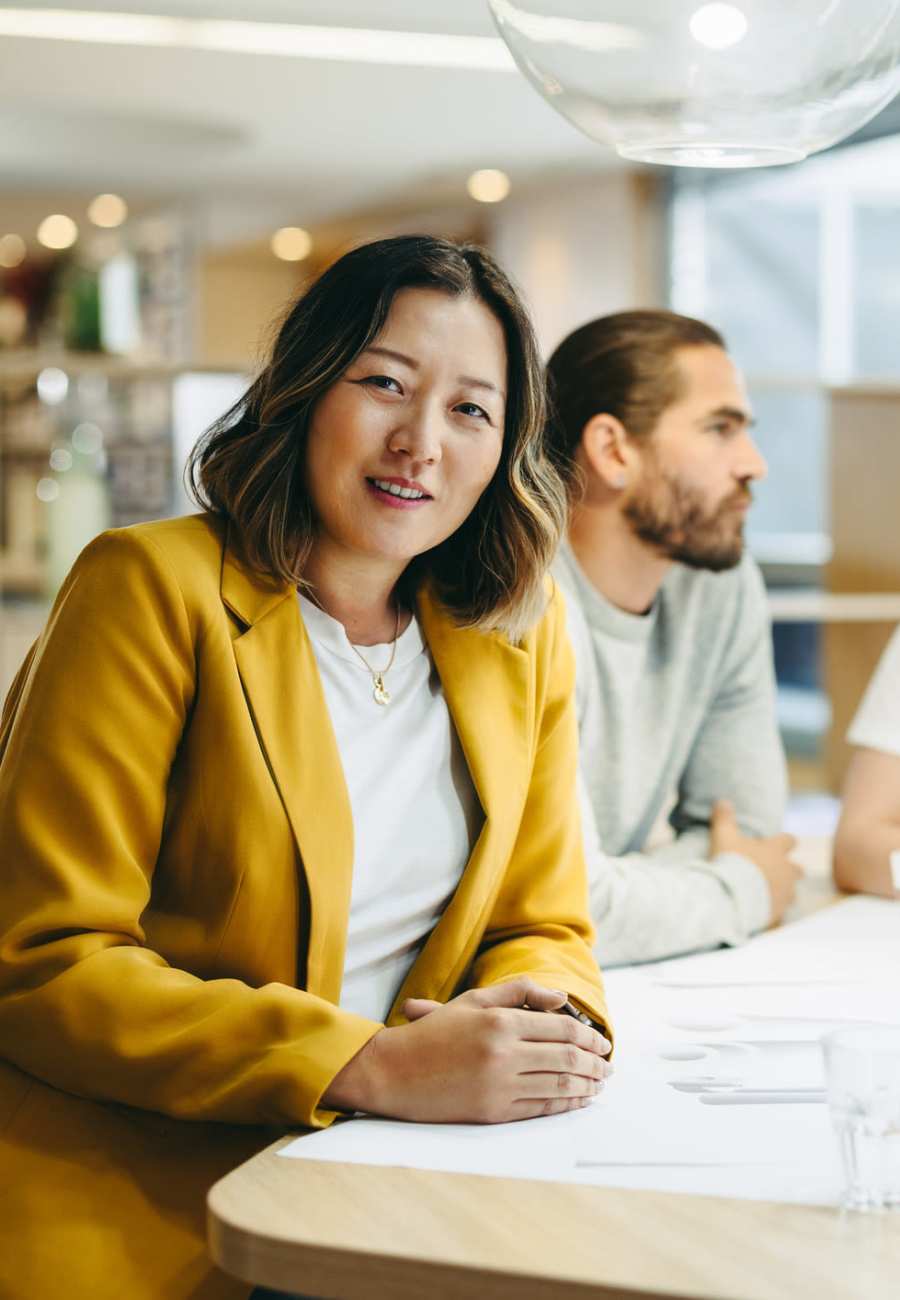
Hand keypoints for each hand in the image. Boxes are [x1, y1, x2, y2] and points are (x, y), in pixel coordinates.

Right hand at [322, 977, 611, 1124]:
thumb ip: (520, 992)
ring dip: (587, 1085)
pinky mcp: (493, 1112)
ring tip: (599, 1084)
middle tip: (609, 1066)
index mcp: (501, 1021)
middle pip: (567, 1058)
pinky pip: (541, 1108)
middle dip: (595, 1063)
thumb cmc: (435, 1032)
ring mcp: (499, 1085)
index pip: (562, 1028)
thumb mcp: (474, 1001)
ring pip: (559, 1085)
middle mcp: (504, 1053)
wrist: (394, 1072)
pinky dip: (565, 1104)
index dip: (590, 1037)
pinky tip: (577, 1100)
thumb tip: (561, 999)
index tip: (603, 1043)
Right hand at [710, 799, 801, 923]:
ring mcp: (784, 893)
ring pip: (792, 892)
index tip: (784, 842)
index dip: (786, 841)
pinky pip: (780, 911)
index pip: (789, 841)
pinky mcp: (778, 912)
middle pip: (798, 870)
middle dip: (792, 870)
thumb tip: (722, 800)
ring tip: (770, 893)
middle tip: (780, 872)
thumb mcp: (723, 836)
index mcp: (775, 850)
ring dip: (784, 891)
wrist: (733, 895)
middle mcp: (785, 871)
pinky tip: (762, 910)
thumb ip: (724, 818)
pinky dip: (773, 909)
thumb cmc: (731, 862)